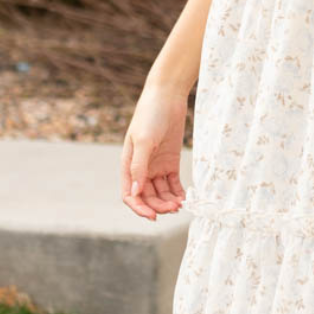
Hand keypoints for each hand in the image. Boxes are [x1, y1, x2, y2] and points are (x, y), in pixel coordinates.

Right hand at [121, 82, 189, 220]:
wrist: (167, 96)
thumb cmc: (150, 115)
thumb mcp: (144, 141)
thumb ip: (139, 167)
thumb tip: (136, 192)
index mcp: (128, 164)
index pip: (130, 194)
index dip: (139, 208)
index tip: (153, 216)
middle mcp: (141, 168)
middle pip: (147, 196)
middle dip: (158, 206)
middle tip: (173, 209)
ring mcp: (156, 166)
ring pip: (161, 192)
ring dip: (169, 201)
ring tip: (180, 205)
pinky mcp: (171, 162)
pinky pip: (173, 183)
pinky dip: (177, 193)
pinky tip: (185, 199)